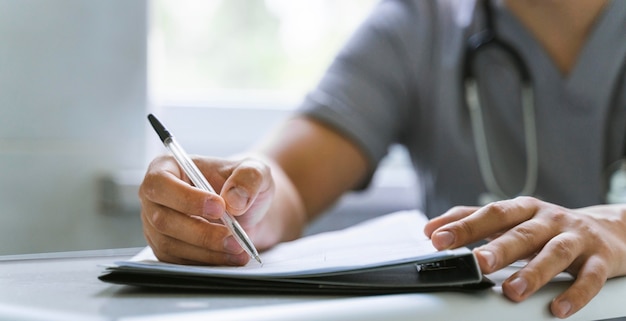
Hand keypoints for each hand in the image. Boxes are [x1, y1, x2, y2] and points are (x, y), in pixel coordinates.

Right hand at [139, 154, 274, 265]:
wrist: (248, 208)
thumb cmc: (242, 183)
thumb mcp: (254, 170)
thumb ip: (249, 177)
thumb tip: (234, 200)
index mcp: (167, 167)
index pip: (160, 183)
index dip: (186, 198)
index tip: (219, 207)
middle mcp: (155, 197)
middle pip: (162, 220)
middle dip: (201, 232)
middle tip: (233, 236)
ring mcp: (156, 226)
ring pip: (170, 245)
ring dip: (206, 251)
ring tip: (238, 249)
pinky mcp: (166, 248)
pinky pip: (178, 261)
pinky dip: (206, 262)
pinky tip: (229, 258)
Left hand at [424, 196, 625, 317]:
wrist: (610, 228)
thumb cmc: (549, 226)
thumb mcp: (513, 218)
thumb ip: (472, 221)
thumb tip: (431, 229)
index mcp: (524, 209)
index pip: (491, 214)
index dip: (464, 226)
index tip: (438, 239)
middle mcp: (549, 220)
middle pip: (522, 232)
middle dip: (499, 247)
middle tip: (478, 262)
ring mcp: (576, 238)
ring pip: (555, 253)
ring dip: (533, 272)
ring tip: (512, 290)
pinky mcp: (600, 259)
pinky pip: (589, 277)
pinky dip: (575, 294)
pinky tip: (558, 308)